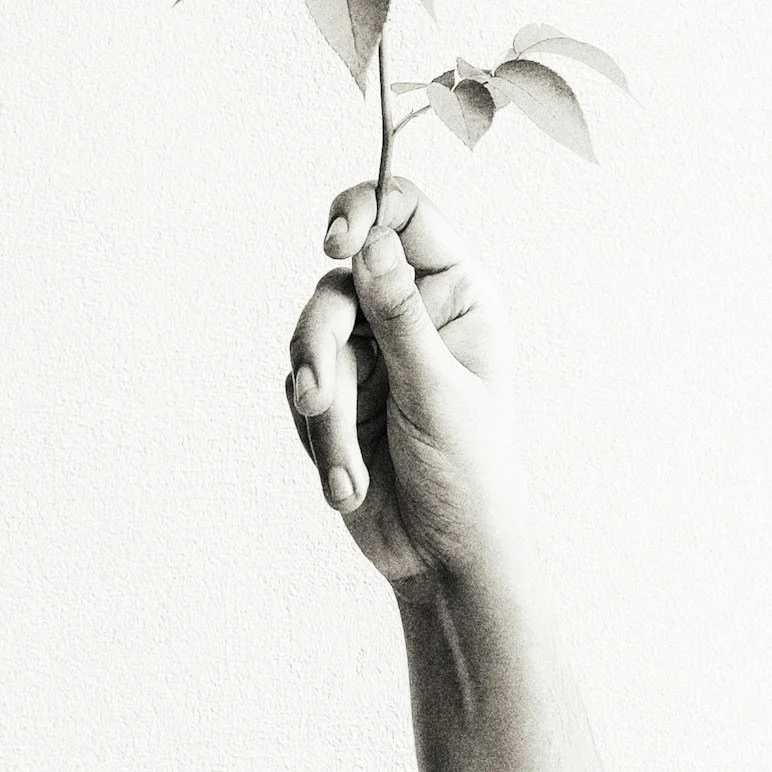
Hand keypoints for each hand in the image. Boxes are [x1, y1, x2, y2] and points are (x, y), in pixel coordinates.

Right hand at [285, 176, 529, 589]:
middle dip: (322, 346)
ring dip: (323, 410)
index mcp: (454, 295)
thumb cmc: (471, 476)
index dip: (364, 209)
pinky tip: (349, 483)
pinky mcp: (336, 394)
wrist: (445, 562)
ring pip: (311, 338)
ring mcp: (369, 353)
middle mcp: (408, 312)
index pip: (405, 216)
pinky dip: (318, 438)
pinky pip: (300, 389)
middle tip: (318, 396)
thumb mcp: (440, 394)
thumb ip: (401, 318)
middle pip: (339, 284)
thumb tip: (372, 243)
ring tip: (347, 471)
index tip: (333, 240)